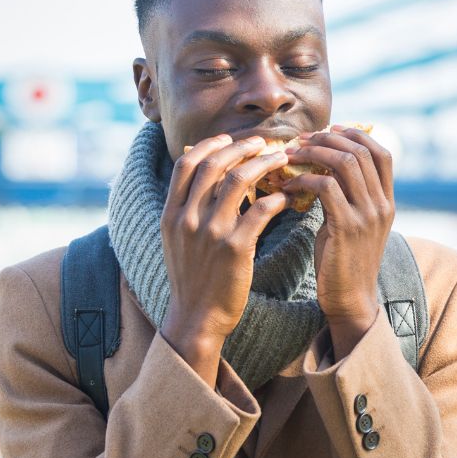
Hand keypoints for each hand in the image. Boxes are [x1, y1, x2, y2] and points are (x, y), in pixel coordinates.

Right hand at [159, 134, 289, 382]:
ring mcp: (210, 232)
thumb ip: (187, 209)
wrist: (196, 318)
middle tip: (263, 142)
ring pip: (239, 180)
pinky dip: (275, 198)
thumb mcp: (177, 240)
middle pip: (214, 165)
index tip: (229, 139)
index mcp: (171, 214)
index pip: (186, 164)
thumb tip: (206, 180)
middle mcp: (187, 218)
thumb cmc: (192, 278)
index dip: (209, 145)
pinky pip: (260, 210)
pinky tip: (285, 197)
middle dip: (241, 147)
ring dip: (263, 164)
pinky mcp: (235, 248)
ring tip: (281, 160)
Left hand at [283, 125, 394, 356]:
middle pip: (361, 151)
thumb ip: (346, 196)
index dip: (356, 135)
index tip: (329, 130)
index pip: (381, 152)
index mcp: (386, 201)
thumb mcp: (353, 223)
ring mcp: (367, 215)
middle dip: (327, 139)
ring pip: (344, 163)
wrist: (350, 300)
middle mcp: (382, 204)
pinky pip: (325, 187)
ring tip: (290, 155)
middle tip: (301, 140)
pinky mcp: (347, 227)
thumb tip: (321, 168)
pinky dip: (303, 178)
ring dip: (313, 153)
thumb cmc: (344, 261)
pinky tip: (287, 185)